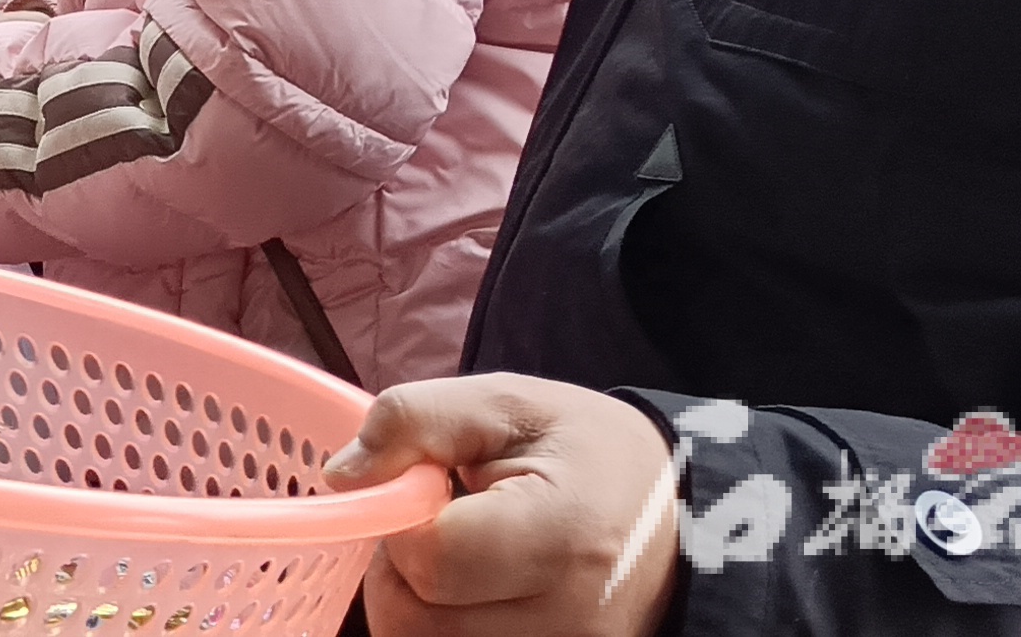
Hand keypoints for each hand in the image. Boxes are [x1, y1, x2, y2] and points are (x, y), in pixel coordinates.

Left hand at [329, 376, 682, 636]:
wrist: (679, 521)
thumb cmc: (589, 454)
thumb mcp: (510, 405)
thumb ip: (416, 420)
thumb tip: (342, 477)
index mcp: (563, 537)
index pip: (430, 559)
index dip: (402, 522)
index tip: (430, 491)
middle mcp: (568, 621)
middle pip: (415, 622)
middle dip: (400, 569)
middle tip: (438, 527)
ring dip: (417, 606)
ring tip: (460, 560)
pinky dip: (442, 629)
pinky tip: (471, 594)